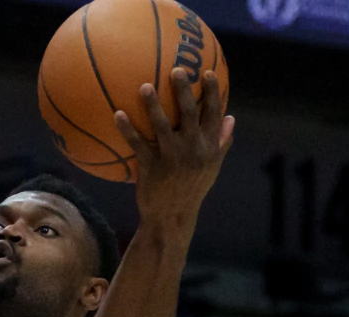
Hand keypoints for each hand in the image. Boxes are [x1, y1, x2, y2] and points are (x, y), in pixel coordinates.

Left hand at [115, 68, 233, 226]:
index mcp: (209, 147)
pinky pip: (137, 143)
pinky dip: (127, 128)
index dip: (212, 93)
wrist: (173, 216)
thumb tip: (231, 118)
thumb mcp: (212, 167)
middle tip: (176, 69)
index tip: (207, 72)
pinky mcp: (152, 166)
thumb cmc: (192, 189)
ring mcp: (172, 157)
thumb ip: (221, 142)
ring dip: (153, 105)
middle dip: (184, 91)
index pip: (214, 115)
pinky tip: (117, 113)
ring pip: (162, 126)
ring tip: (144, 86)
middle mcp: (194, 149)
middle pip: (190, 114)